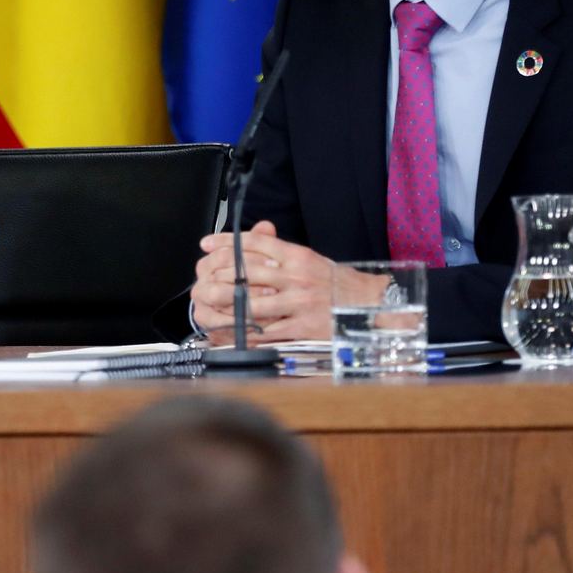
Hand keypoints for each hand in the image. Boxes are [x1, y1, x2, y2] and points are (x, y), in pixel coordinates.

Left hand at [192, 222, 391, 343]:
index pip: (256, 244)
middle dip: (218, 276)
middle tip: (200, 280)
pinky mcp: (301, 327)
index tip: (206, 244)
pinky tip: (229, 332)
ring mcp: (298, 303)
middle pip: (247, 272)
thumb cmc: (337, 283)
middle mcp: (296, 277)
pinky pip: (266, 332)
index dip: (226, 242)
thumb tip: (252, 239)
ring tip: (205, 306)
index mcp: (298, 256)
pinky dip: (245, 333)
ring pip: (252, 303)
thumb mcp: (310, 259)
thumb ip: (280, 252)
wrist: (371, 305)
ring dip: (224, 306)